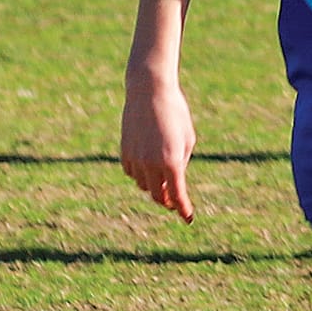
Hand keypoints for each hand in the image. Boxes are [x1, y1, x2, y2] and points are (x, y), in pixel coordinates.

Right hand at [122, 68, 196, 220]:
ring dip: (153, 186)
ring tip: (163, 179)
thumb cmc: (176, 113)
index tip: (188, 218)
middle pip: (158, 196)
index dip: (183, 210)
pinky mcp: (124, 152)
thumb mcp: (187, 139)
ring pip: (143, 185)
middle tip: (174, 202)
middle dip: (167, 201)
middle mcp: (151, 163)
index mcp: (172, 161)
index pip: (177, 196)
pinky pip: (132, 173)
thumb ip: (181, 164)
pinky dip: (140, 175)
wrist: (149, 92)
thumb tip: (172, 184)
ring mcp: (135, 159)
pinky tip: (148, 167)